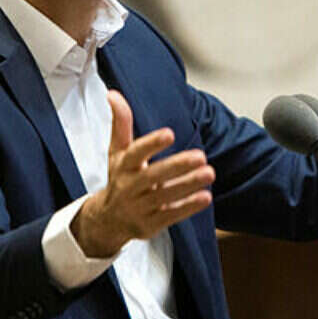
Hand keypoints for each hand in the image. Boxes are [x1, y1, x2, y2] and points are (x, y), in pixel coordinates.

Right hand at [71, 90, 214, 257]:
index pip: (136, 152)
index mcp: (123, 166)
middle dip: (178, 166)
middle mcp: (130, 186)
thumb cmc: (119, 178)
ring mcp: (140, 207)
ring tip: (209, 173)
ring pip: (165, 196)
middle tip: (200, 156)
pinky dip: (188, 207)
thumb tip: (113, 94)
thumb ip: (120, 123)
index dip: (152, 143)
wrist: (108, 220)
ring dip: (188, 184)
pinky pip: (171, 215)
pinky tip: (205, 197)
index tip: (169, 133)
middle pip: (154, 175)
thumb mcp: (117, 151)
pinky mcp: (151, 224)